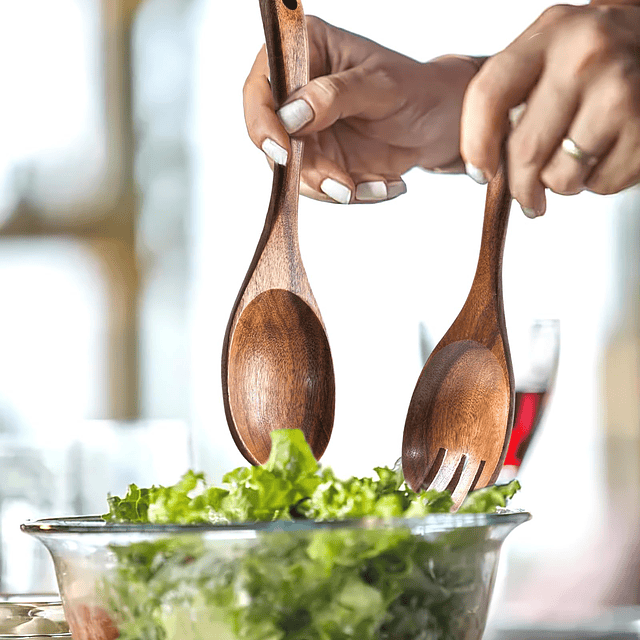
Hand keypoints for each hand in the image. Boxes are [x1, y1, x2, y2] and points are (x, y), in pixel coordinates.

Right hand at [243, 16, 477, 203]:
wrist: (442, 124)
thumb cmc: (416, 90)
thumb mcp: (380, 86)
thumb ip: (334, 96)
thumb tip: (290, 116)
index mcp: (306, 52)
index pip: (261, 88)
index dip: (262, 121)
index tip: (283, 151)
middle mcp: (298, 94)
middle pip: (274, 139)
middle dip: (306, 170)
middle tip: (342, 187)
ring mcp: (308, 131)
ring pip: (295, 172)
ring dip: (332, 188)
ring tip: (377, 185)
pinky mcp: (322, 161)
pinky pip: (322, 188)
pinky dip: (353, 193)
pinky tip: (386, 184)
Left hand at [461, 4, 639, 216]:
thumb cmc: (596, 54)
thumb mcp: (548, 50)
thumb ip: (511, 93)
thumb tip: (483, 161)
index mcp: (549, 36)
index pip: (488, 96)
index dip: (475, 145)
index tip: (480, 171)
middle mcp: (585, 59)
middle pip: (525, 150)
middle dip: (520, 187)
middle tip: (525, 196)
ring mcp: (620, 93)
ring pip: (561, 177)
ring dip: (561, 184)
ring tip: (573, 161)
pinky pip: (600, 184)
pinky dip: (596, 182)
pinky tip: (603, 154)